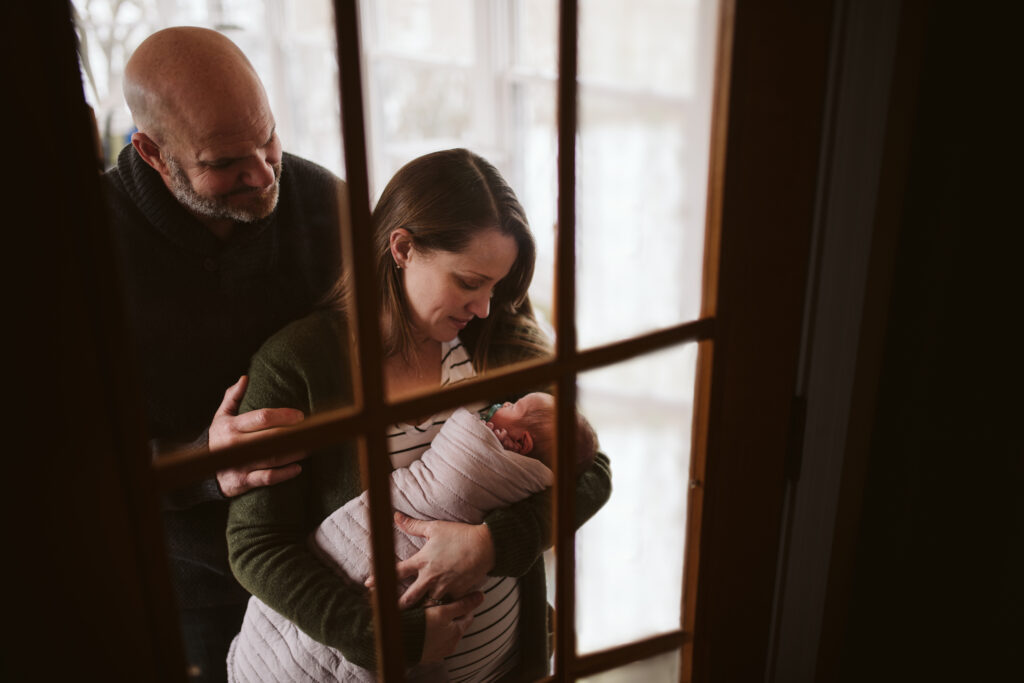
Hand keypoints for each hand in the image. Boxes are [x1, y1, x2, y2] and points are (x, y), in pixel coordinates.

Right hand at [209, 376, 306, 497]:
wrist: (201, 469)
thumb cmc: (219, 438)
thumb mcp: (221, 416)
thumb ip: (232, 397)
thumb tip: (245, 378)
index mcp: (232, 426)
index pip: (262, 417)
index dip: (284, 415)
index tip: (300, 416)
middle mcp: (236, 445)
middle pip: (272, 437)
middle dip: (294, 433)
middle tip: (311, 431)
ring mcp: (239, 463)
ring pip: (273, 457)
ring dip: (294, 453)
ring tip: (308, 447)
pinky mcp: (243, 481)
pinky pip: (268, 478)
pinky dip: (284, 474)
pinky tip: (297, 468)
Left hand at [365, 512, 494, 608]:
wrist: (486, 545)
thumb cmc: (460, 535)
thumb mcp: (435, 528)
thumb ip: (414, 526)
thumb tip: (396, 516)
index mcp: (422, 561)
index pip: (395, 572)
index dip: (379, 579)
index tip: (368, 585)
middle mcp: (431, 577)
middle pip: (408, 598)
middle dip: (397, 607)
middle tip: (389, 612)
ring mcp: (444, 587)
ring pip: (428, 605)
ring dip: (422, 610)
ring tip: (414, 617)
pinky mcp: (457, 593)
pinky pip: (447, 604)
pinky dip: (443, 607)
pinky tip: (440, 612)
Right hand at [420, 592, 483, 663]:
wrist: (401, 642)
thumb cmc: (423, 625)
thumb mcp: (444, 611)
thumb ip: (462, 604)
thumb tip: (481, 596)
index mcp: (457, 633)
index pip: (468, 617)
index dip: (465, 606)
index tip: (461, 598)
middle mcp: (451, 645)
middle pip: (457, 626)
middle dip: (454, 616)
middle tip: (447, 605)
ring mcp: (439, 652)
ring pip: (446, 635)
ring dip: (444, 626)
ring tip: (435, 615)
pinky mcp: (428, 654)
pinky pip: (435, 641)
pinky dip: (434, 634)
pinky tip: (427, 627)